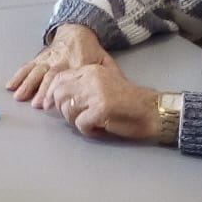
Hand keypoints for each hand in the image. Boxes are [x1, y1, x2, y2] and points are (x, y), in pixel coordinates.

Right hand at [6, 24, 108, 100]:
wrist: (77, 30)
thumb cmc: (91, 51)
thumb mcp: (104, 61)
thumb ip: (106, 76)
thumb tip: (108, 94)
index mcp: (77, 63)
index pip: (68, 78)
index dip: (59, 90)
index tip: (52, 103)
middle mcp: (60, 61)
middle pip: (50, 76)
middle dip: (42, 90)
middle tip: (36, 104)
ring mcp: (48, 60)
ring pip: (36, 72)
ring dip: (27, 85)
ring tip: (19, 96)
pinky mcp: (40, 58)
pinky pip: (28, 66)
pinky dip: (18, 76)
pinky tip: (11, 85)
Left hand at [44, 62, 162, 140]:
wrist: (153, 110)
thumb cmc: (128, 103)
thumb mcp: (102, 85)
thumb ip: (81, 86)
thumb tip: (53, 98)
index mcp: (91, 70)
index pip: (59, 78)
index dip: (50, 94)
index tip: (49, 106)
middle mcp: (92, 78)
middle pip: (59, 95)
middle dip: (63, 110)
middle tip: (78, 117)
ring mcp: (96, 93)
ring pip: (68, 111)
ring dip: (77, 122)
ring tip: (93, 123)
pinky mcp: (102, 109)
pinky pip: (81, 124)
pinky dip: (89, 131)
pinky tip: (100, 129)